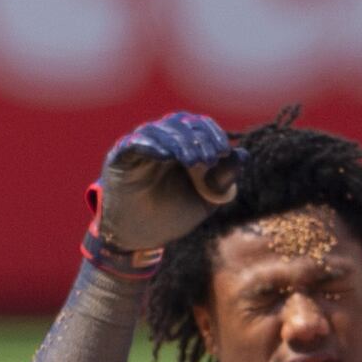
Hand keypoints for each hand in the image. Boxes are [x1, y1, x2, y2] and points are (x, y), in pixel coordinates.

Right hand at [92, 110, 239, 255]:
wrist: (142, 238)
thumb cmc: (173, 215)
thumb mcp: (206, 198)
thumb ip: (223, 178)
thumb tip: (242, 154)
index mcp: (181, 146)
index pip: (197, 125)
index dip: (212, 133)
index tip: (223, 152)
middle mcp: (160, 141)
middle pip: (179, 122)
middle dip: (198, 137)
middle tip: (208, 159)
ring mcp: (138, 147)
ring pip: (159, 129)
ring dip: (179, 142)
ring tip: (191, 161)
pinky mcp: (120, 158)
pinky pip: (134, 143)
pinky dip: (150, 144)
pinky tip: (165, 155)